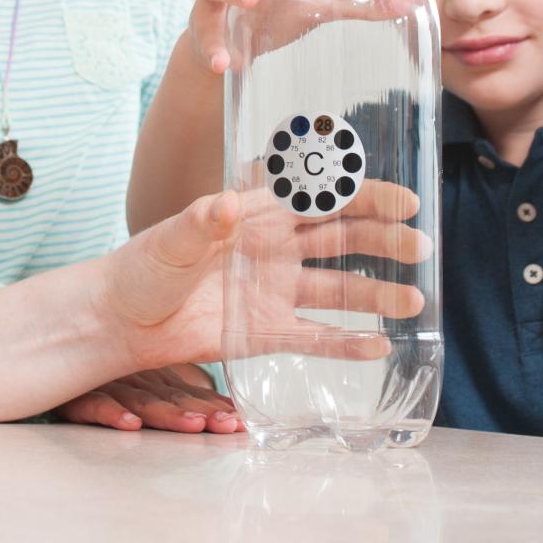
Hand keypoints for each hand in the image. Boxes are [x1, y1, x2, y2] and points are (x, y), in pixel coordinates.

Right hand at [53, 363, 239, 432]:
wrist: (47, 343)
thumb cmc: (101, 369)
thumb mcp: (141, 377)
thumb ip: (176, 391)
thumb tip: (226, 413)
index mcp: (152, 374)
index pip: (190, 392)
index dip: (216, 406)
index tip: (243, 421)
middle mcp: (133, 376)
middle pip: (172, 396)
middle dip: (202, 411)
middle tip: (228, 424)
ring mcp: (106, 383)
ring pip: (141, 399)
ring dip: (167, 414)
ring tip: (193, 425)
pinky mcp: (74, 394)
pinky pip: (94, 402)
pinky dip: (111, 412)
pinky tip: (130, 423)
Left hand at [97, 185, 428, 375]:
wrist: (121, 318)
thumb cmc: (144, 266)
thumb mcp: (171, 237)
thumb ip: (202, 220)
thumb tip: (228, 203)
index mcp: (258, 215)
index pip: (320, 200)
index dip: (364, 197)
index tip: (404, 200)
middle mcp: (274, 250)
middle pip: (341, 242)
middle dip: (383, 242)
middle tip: (421, 248)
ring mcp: (273, 292)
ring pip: (336, 290)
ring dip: (375, 295)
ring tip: (414, 301)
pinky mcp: (264, 332)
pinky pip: (312, 337)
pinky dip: (344, 342)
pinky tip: (378, 346)